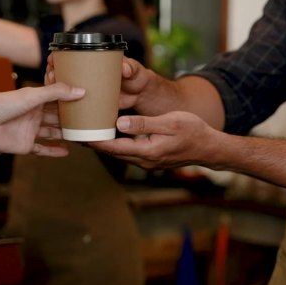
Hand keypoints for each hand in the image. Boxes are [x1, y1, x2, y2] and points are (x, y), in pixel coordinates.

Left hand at [0, 82, 84, 156]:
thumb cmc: (1, 105)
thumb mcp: (32, 95)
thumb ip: (56, 93)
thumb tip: (80, 91)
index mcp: (34, 99)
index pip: (57, 98)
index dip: (70, 98)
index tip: (88, 98)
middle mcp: (34, 115)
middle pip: (57, 116)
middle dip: (71, 117)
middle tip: (90, 118)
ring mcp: (30, 131)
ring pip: (53, 133)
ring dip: (66, 134)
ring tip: (83, 135)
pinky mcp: (26, 146)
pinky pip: (43, 149)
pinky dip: (54, 151)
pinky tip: (67, 152)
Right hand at [45, 55, 160, 111]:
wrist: (165, 109)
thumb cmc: (154, 89)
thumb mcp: (145, 78)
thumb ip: (135, 71)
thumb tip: (123, 66)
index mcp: (107, 73)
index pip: (79, 62)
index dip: (63, 61)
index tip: (51, 60)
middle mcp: (99, 86)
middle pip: (70, 80)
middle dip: (56, 79)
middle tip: (48, 79)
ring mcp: (100, 102)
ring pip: (73, 99)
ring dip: (60, 98)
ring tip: (50, 99)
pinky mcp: (103, 118)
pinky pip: (86, 117)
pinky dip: (76, 120)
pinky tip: (65, 124)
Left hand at [89, 111, 219, 169]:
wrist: (210, 148)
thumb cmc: (193, 131)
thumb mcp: (169, 123)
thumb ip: (143, 124)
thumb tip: (119, 123)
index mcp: (147, 151)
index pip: (113, 148)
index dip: (94, 141)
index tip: (78, 135)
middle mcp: (145, 160)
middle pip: (113, 153)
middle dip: (95, 143)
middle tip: (76, 132)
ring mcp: (148, 161)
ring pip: (120, 153)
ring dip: (105, 145)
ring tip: (88, 132)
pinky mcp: (152, 158)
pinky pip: (129, 152)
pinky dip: (117, 144)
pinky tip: (111, 134)